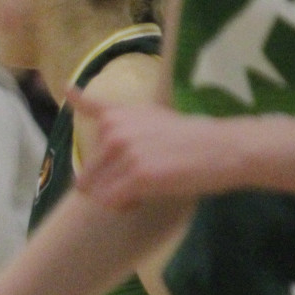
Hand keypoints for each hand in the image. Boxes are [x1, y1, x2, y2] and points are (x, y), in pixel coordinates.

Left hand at [72, 88, 245, 207]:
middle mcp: (114, 130)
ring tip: (141, 190)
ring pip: (95, 191)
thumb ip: (126, 122)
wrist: (227, 148)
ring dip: (114, 198)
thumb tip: (104, 118)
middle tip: (134, 183)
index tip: (68, 88)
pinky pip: (110, 201)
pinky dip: (123, 207)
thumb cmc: (194, 138)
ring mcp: (124, 152)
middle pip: (86, 174)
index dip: (77, 100)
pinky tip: (142, 199)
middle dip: (105, 185)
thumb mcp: (155, 118)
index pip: (88, 107)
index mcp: (118, 115)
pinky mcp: (137, 175)